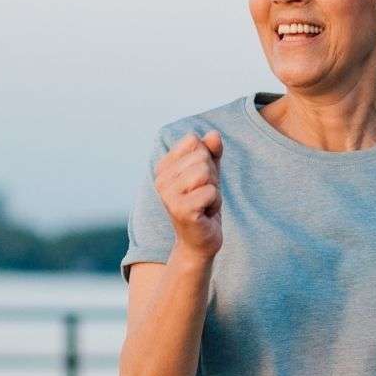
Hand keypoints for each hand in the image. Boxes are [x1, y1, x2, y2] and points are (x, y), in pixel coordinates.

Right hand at [154, 130, 223, 256]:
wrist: (199, 241)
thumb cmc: (204, 204)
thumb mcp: (210, 173)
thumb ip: (212, 151)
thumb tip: (214, 134)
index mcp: (163, 167)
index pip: (193, 141)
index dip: (206, 158)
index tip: (200, 180)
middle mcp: (160, 179)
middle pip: (202, 157)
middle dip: (212, 177)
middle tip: (203, 195)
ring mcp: (168, 195)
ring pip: (206, 172)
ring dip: (214, 190)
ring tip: (204, 203)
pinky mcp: (180, 210)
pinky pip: (211, 192)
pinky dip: (215, 203)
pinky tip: (205, 214)